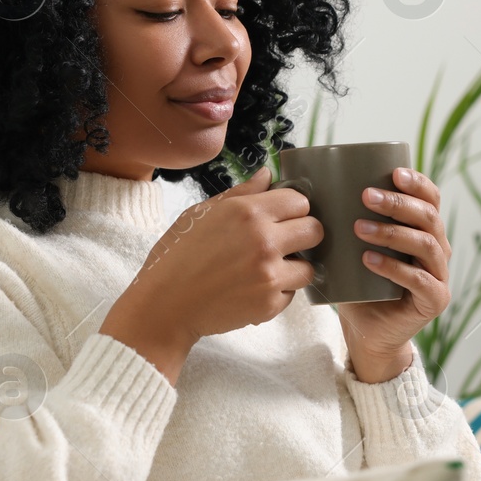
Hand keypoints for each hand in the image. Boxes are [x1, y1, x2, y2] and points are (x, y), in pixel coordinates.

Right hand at [100, 166, 322, 381]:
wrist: (165, 306)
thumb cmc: (176, 256)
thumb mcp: (201, 214)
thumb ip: (241, 194)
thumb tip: (267, 175)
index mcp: (247, 212)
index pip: (300, 201)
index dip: (292, 209)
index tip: (281, 217)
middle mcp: (264, 241)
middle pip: (315, 230)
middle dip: (302, 235)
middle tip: (283, 242)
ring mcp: (270, 275)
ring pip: (309, 267)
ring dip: (293, 268)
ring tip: (265, 269)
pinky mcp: (270, 305)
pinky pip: (291, 294)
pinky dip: (277, 293)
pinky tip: (252, 289)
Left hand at [337, 166, 451, 383]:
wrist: (367, 333)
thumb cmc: (358, 285)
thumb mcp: (353, 248)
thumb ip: (345, 221)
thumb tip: (309, 189)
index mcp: (424, 231)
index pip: (431, 199)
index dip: (417, 183)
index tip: (393, 172)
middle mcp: (438, 250)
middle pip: (429, 217)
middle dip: (398, 203)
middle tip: (366, 196)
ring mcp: (439, 276)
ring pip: (425, 244)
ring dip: (391, 232)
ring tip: (359, 228)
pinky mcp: (435, 300)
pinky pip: (419, 280)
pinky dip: (394, 268)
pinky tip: (369, 260)